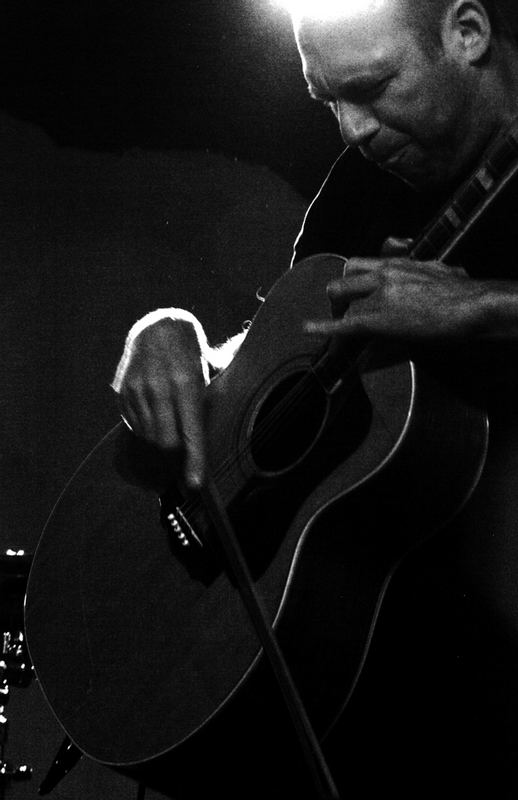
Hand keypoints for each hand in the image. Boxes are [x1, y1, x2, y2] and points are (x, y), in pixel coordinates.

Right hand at [113, 312, 208, 487]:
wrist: (157, 327)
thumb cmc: (191, 353)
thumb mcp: (209, 372)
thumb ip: (215, 401)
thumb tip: (224, 437)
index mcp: (186, 382)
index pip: (191, 431)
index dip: (194, 461)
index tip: (195, 484)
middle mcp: (159, 388)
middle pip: (166, 442)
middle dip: (176, 458)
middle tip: (184, 465)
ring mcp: (137, 391)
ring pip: (149, 438)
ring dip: (161, 446)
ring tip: (171, 438)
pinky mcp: (123, 394)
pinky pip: (136, 428)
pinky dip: (148, 433)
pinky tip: (157, 420)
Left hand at [305, 256, 486, 341]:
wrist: (472, 304)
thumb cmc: (463, 292)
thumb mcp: (440, 272)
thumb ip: (427, 271)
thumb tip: (438, 272)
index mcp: (397, 262)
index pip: (360, 264)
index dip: (351, 282)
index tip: (350, 294)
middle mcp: (382, 274)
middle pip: (343, 279)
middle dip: (339, 298)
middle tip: (343, 313)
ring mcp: (378, 294)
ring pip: (343, 302)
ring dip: (338, 317)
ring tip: (340, 332)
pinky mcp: (378, 317)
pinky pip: (344, 322)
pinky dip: (323, 327)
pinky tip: (307, 329)